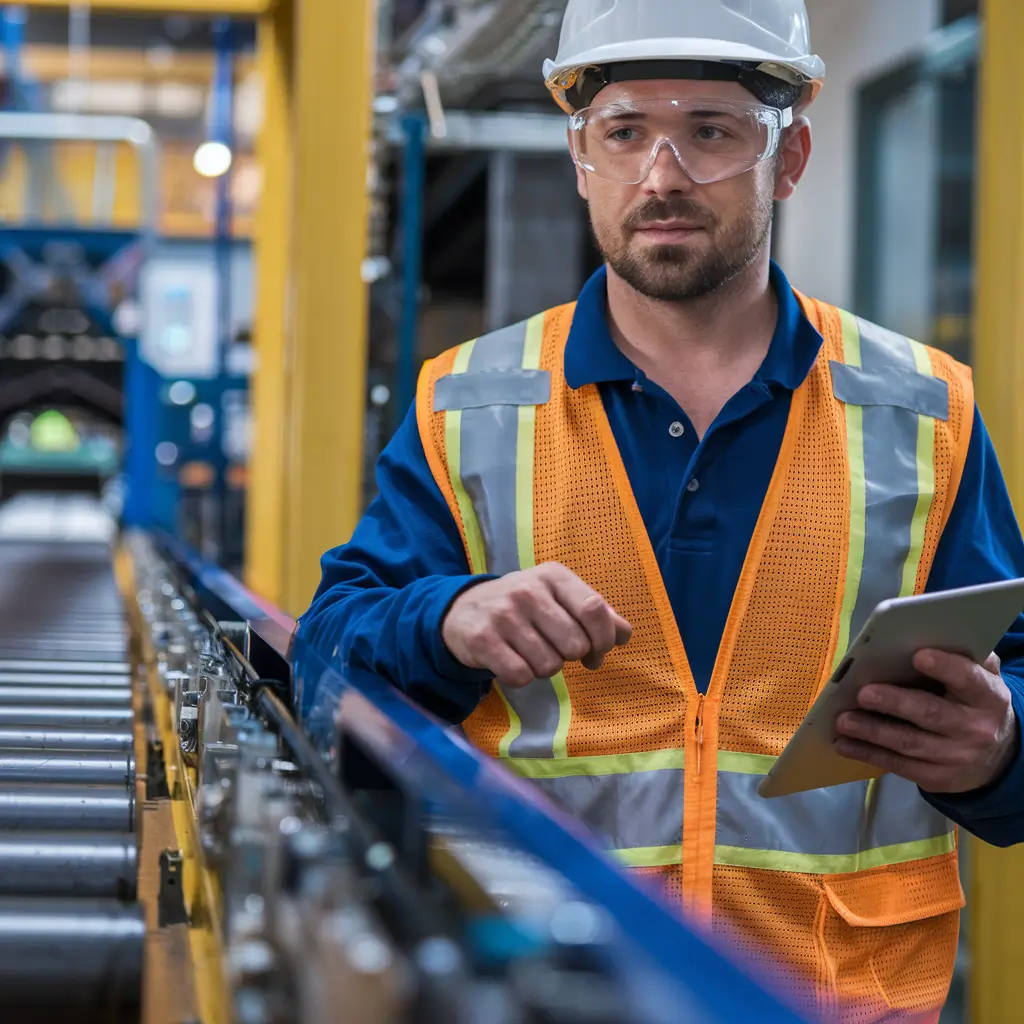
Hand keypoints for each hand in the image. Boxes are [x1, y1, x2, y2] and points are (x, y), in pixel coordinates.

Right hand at [442, 563, 632, 688]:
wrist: (462, 610)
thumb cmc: (524, 607)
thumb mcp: (558, 598)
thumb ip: (595, 614)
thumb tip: (624, 634)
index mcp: (553, 576)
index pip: (594, 609)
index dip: (604, 640)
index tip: (597, 653)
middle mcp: (527, 590)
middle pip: (575, 644)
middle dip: (570, 657)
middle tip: (555, 650)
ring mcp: (503, 614)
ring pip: (549, 665)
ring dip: (544, 668)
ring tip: (529, 652)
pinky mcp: (483, 639)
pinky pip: (521, 676)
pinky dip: (520, 677)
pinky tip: (511, 660)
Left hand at [834, 650, 1018, 793]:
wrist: (996, 757)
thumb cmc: (974, 702)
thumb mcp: (981, 679)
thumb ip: (964, 658)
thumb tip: (925, 633)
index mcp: (988, 697)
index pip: (968, 679)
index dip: (945, 667)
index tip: (917, 655)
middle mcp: (975, 729)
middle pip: (930, 714)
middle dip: (894, 703)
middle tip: (863, 693)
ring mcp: (955, 757)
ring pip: (908, 743)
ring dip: (871, 732)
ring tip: (843, 720)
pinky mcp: (936, 778)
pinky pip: (898, 765)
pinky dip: (867, 753)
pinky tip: (843, 744)